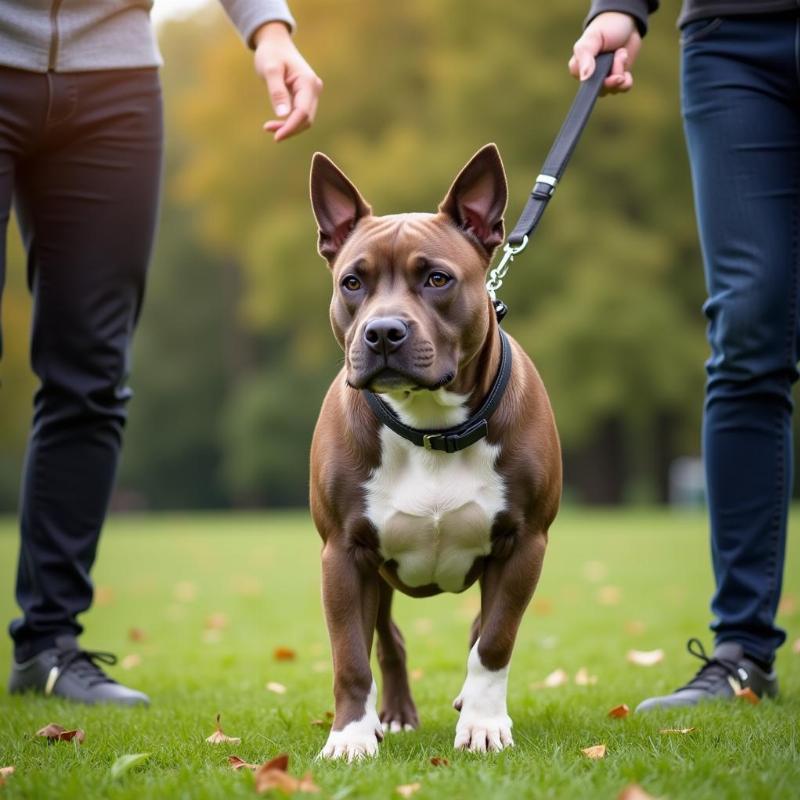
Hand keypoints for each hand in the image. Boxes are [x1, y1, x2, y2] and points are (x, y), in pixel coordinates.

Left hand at [253, 22, 322, 141]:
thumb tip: (283, 115)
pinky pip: (299, 115)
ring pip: (303, 120)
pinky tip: (273, 124)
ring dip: (288, 127)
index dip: (291, 127)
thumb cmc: (271, 53)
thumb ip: (277, 91)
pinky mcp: (305, 97)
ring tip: (268, 127)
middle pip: (306, 119)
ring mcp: (311, 94)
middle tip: (268, 130)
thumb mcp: (270, 69)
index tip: (276, 137)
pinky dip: (287, 122)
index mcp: (308, 82)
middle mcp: (314, 89)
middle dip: (289, 129)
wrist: (275, 44)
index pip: (303, 112)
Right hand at [569, 12, 640, 94]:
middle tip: (619, 54)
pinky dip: (627, 80)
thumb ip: (585, 57)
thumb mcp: (592, 39)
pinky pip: (623, 89)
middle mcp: (590, 77)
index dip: (596, 79)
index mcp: (578, 68)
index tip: (602, 64)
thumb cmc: (605, 28)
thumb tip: (584, 78)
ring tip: (621, 53)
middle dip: (612, 75)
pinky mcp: (618, 79)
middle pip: (600, 90)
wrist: (626, 22)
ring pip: (613, 90)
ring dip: (621, 71)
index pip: (584, 85)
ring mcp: (604, 79)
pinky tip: (626, 68)